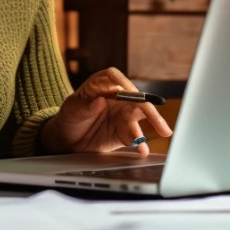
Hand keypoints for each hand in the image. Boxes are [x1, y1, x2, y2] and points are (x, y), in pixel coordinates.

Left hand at [41, 68, 173, 157]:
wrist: (67, 140)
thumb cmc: (68, 118)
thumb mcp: (72, 110)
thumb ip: (86, 106)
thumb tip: (101, 100)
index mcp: (101, 84)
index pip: (116, 79)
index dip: (126, 86)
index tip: (133, 95)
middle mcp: (116, 97)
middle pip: (136, 98)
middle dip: (149, 108)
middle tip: (159, 117)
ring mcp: (122, 114)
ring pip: (141, 116)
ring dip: (153, 124)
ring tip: (162, 132)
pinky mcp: (124, 131)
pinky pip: (136, 136)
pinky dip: (141, 144)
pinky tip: (143, 150)